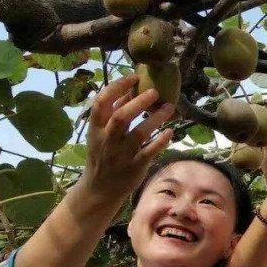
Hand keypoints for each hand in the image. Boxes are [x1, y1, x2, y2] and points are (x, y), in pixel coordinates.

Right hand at [80, 75, 174, 198]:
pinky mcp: (135, 167)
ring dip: (155, 119)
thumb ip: (111, 114)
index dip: (116, 88)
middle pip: (120, 117)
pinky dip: (160, 141)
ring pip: (138, 134)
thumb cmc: (103, 155)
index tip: (132, 78)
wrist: (100, 188)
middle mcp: (107, 140)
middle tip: (155, 92)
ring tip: (170, 107)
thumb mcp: (99, 134)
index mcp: (95, 129)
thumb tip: (127, 91)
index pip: (101, 103)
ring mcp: (121, 154)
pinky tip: (170, 132)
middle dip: (138, 103)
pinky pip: (149, 152)